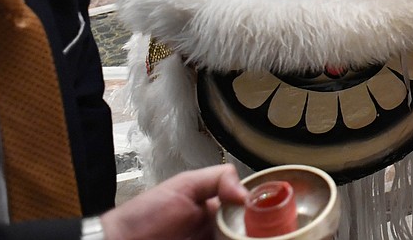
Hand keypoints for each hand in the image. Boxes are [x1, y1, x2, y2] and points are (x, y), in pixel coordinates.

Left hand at [101, 165, 247, 239]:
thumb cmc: (144, 216)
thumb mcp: (183, 186)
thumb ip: (218, 179)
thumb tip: (247, 193)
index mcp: (215, 208)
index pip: (247, 209)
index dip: (258, 212)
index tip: (267, 216)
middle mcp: (215, 230)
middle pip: (246, 230)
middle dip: (254, 232)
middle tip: (260, 233)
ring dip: (245, 238)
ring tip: (254, 237)